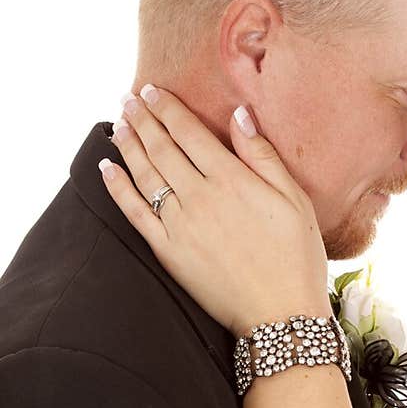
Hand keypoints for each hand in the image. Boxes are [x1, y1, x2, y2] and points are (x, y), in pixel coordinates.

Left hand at [99, 87, 329, 334]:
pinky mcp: (169, 252)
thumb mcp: (294, 201)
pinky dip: (118, 188)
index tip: (152, 91)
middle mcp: (200, 197)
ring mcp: (180, 225)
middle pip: (162, 148)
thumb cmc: (297, 258)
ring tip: (118, 124)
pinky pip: (135, 213)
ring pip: (145, 175)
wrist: (281, 315)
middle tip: (129, 99)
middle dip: (143, 119)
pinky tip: (108, 169)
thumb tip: (239, 115)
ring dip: (128, 145)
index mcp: (232, 180)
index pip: (189, 132)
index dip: (167, 108)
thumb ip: (263, 156)